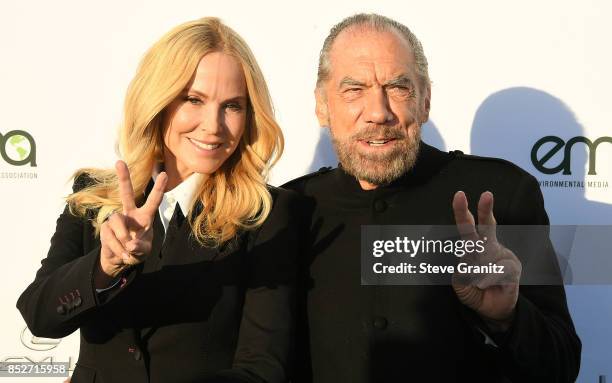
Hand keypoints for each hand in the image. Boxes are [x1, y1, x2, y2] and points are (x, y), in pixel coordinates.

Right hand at [95, 160, 166, 287]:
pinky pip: (110, 237)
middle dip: (123, 178)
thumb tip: (131, 244)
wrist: (119, 261)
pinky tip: (121, 254)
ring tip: (128, 252)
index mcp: (145, 217)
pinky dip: (117, 249)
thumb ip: (140, 249)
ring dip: (123, 239)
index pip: (153, 201)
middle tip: (119, 162)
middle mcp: (130, 214)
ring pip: (117, 222)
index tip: (164, 174)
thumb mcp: (143, 252)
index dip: (158, 188)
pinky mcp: (105, 228)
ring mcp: (116, 220)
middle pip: (126, 193)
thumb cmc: (136, 252)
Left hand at [451, 191, 521, 331]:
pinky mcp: (513, 266)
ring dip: (481, 266)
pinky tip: (485, 285)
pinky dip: (489, 278)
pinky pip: (500, 269)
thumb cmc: (474, 292)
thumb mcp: (461, 287)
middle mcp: (487, 247)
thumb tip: (464, 265)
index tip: (459, 195)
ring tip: (478, 283)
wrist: (493, 310)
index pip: (467, 227)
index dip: (462, 212)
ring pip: (492, 250)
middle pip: (486, 226)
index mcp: (472, 248)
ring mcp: (502, 255)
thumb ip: (460, 276)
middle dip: (485, 210)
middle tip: (487, 194)